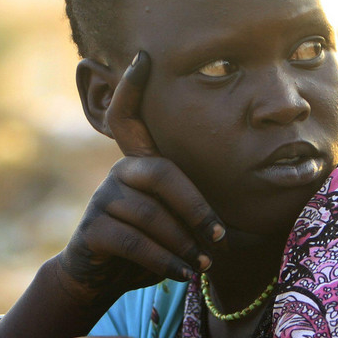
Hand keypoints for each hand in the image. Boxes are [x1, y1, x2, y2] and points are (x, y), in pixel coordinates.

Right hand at [59, 51, 224, 300]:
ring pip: (148, 213)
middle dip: (196, 208)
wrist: (105, 280)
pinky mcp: (92, 230)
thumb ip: (199, 210)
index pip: (130, 118)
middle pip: (161, 174)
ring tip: (201, 264)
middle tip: (219, 238)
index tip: (143, 57)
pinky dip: (163, 260)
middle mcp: (120, 174)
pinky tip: (180, 273)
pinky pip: (133, 241)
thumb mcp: (180, 223)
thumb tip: (245, 220)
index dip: (132, 88)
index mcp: (141, 165)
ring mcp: (102, 200)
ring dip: (182, 242)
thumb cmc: (153, 246)